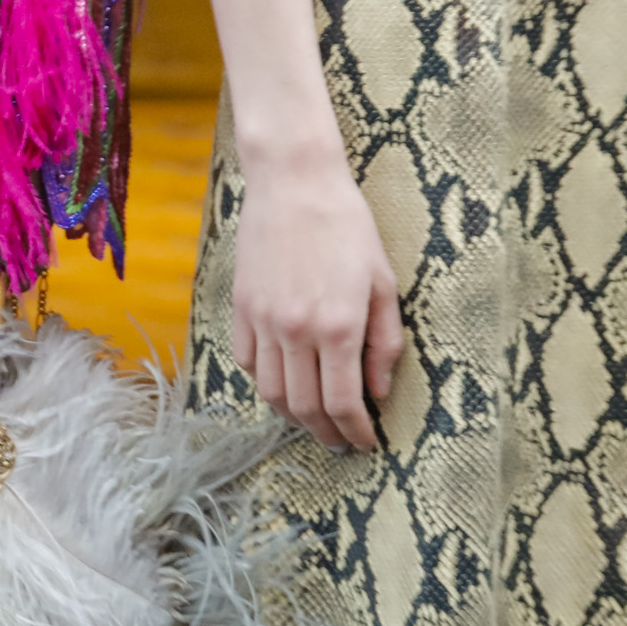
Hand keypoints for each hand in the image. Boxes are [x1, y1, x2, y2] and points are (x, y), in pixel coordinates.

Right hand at [228, 142, 403, 451]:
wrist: (294, 182)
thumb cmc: (347, 226)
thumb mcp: (383, 281)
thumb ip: (384, 341)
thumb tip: (378, 390)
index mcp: (340, 325)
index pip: (344, 402)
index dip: (356, 432)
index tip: (366, 443)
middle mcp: (298, 330)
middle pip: (306, 407)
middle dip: (326, 433)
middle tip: (340, 441)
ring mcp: (264, 321)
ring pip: (272, 393)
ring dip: (294, 417)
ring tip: (312, 421)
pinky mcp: (242, 308)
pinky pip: (248, 363)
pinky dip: (265, 383)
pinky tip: (284, 383)